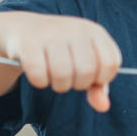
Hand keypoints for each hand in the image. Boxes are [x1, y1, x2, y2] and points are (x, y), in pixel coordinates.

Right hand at [6, 13, 121, 111]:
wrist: (25, 29)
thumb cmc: (61, 49)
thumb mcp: (84, 61)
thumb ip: (97, 85)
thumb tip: (103, 106)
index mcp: (95, 32)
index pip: (111, 62)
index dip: (102, 78)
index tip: (91, 77)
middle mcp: (75, 29)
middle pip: (87, 71)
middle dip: (78, 84)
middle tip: (70, 78)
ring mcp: (52, 34)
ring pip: (63, 75)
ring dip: (59, 85)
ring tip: (55, 77)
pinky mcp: (30, 43)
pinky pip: (39, 75)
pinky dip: (40, 82)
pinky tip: (40, 73)